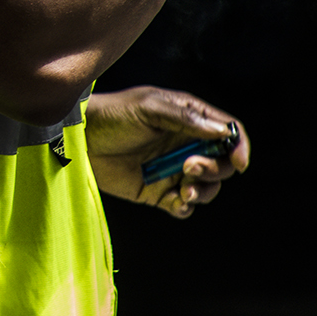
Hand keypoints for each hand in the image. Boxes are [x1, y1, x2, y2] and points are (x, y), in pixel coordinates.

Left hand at [85, 86, 249, 218]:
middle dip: (215, 170)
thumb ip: (185, 118)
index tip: (238, 162)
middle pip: (222, 164)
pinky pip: (182, 206)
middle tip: (189, 167)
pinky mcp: (157, 191)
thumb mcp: (148, 108)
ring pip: (207, 188)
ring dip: (203, 192)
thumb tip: (223, 131)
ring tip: (184, 190)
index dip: (238, 147)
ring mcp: (172, 170)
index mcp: (189, 120)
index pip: (227, 132)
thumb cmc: (112, 115)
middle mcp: (185, 145)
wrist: (78, 138)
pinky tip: (175, 202)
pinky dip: (185, 207)